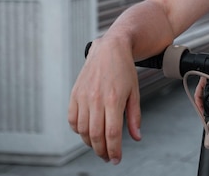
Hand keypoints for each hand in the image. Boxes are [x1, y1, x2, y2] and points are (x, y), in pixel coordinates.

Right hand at [68, 38, 141, 163]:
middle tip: (108, 157)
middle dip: (101, 151)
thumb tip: (136, 137)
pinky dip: (78, 130)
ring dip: (90, 142)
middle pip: (95, 135)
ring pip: (82, 130)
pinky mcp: (74, 94)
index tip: (116, 159)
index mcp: (113, 99)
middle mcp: (96, 99)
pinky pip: (72, 120)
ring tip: (99, 145)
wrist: (109, 49)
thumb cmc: (125, 70)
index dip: (114, 150)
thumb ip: (134, 116)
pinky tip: (87, 131)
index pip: (111, 133)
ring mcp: (83, 97)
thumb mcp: (135, 92)